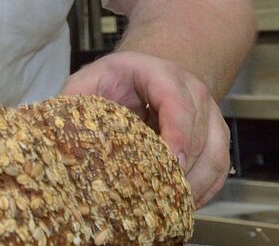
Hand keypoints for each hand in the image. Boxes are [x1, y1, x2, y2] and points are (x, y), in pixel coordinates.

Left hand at [61, 51, 230, 205]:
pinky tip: (185, 204)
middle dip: (184, 169)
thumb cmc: (116, 79)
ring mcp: (209, 114)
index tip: (170, 161)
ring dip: (197, 184)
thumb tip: (59, 132)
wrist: (145, 73)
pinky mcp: (215, 135)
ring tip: (172, 205)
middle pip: (200, 133)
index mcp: (160, 74)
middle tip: (164, 195)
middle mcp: (193, 91)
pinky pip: (220, 167)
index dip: (176, 133)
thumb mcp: (90, 80)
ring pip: (215, 153)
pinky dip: (206, 189)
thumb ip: (75, 100)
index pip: (176, 102)